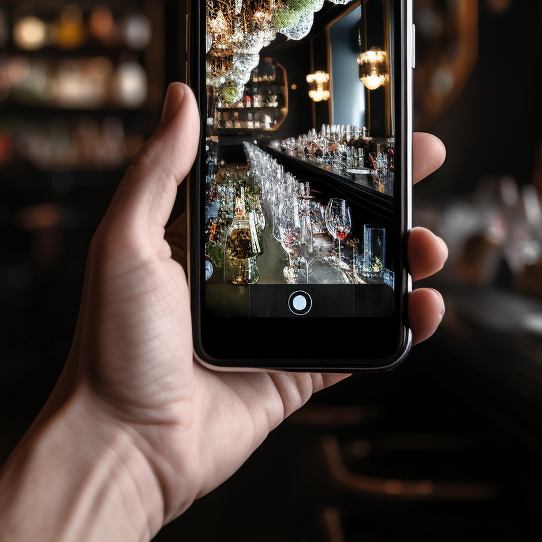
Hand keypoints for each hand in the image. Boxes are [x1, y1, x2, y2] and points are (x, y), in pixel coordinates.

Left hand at [51, 82, 447, 534]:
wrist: (122, 445)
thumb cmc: (112, 343)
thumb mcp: (126, 241)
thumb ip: (159, 170)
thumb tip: (179, 96)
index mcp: (216, 237)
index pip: (284, 179)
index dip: (328, 152)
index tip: (367, 124)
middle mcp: (253, 274)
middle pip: (333, 222)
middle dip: (384, 193)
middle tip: (423, 163)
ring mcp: (280, 324)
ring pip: (358, 280)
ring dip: (403, 257)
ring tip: (429, 244)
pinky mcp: (298, 371)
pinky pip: (360, 345)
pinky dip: (400, 327)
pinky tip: (425, 307)